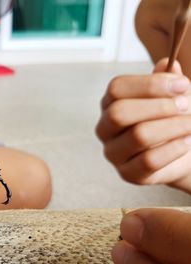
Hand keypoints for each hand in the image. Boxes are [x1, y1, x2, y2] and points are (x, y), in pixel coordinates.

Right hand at [96, 59, 190, 192]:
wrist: (184, 150)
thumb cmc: (173, 117)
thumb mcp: (174, 94)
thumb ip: (169, 80)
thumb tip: (168, 64)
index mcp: (110, 103)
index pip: (116, 88)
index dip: (150, 85)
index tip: (182, 85)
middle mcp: (105, 128)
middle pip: (119, 113)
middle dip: (159, 107)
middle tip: (187, 105)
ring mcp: (113, 152)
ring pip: (138, 136)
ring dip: (173, 126)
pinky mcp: (127, 174)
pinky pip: (149, 160)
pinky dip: (174, 148)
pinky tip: (186, 142)